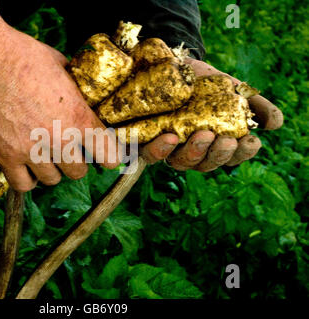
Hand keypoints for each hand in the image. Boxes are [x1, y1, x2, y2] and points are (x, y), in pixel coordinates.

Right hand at [0, 13, 117, 191]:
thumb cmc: (22, 55)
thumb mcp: (63, 67)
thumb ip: (78, 92)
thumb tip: (86, 99)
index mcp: (78, 116)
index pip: (109, 155)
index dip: (110, 156)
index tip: (107, 154)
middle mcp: (57, 139)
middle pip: (79, 171)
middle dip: (77, 160)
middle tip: (70, 147)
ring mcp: (30, 150)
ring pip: (52, 180)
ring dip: (52, 168)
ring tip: (45, 153)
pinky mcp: (4, 156)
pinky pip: (23, 184)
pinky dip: (28, 178)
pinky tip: (27, 165)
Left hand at [141, 57, 283, 171]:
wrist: (176, 66)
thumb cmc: (209, 85)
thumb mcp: (235, 91)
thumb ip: (256, 106)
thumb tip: (275, 124)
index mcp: (213, 146)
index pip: (230, 158)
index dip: (241, 155)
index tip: (251, 142)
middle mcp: (190, 152)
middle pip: (203, 164)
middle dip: (217, 154)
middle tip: (225, 139)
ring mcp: (166, 148)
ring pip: (178, 162)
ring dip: (192, 152)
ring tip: (203, 135)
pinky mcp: (145, 139)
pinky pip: (148, 152)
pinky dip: (159, 149)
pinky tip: (168, 137)